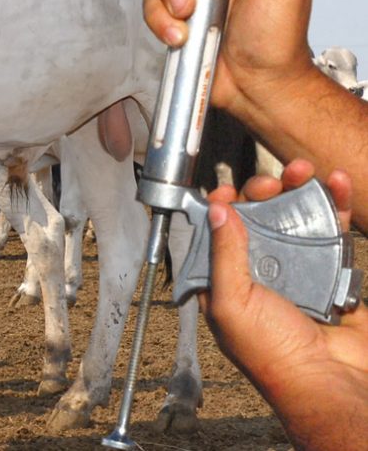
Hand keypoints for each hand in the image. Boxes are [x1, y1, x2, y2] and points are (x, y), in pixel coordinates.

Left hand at [201, 159, 367, 447]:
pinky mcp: (332, 273)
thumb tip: (216, 212)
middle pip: (257, 220)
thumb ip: (223, 256)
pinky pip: (332, 233)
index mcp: (224, 284)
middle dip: (263, 192)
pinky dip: (335, 206)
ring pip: (294, 220)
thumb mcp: (231, 304)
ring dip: (300, 190)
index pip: (216, 236)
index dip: (219, 209)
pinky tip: (335, 185)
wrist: (332, 381)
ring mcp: (297, 273)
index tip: (227, 190)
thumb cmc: (273, 354)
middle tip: (272, 181)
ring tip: (306, 169)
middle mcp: (258, 276)